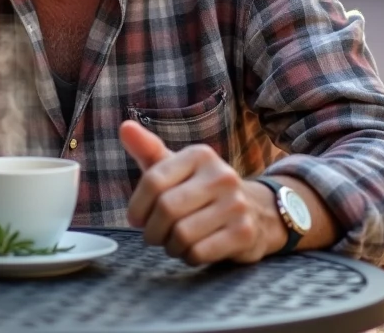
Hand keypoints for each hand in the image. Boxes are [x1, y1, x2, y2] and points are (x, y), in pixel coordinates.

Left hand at [120, 120, 281, 264]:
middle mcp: (221, 176)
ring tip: (176, 241)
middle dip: (153, 230)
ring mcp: (236, 205)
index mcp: (200, 155)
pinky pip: (200, 252)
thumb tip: (125, 127)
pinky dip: (189, 256)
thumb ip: (148, 150)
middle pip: (166, 209)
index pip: (153, 181)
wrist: (258, 211)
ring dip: (171, 246)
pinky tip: (194, 250)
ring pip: (182, 234)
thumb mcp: (177, 167)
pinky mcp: (244, 233)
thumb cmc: (202, 190)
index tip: (137, 219)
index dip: (137, 206)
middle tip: (156, 235)